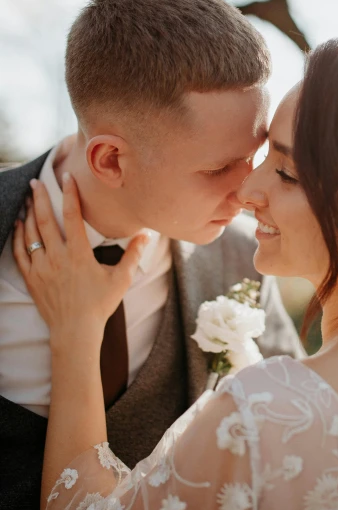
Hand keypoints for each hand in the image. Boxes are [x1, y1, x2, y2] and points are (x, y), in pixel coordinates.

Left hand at [13, 173, 147, 352]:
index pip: (73, 216)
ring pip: (31, 233)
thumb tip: (146, 235)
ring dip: (29, 213)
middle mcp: (57, 257)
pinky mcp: (32, 278)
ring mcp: (41, 268)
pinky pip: (20, 252)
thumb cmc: (99, 305)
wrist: (75, 332)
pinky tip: (20, 225)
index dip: (70, 194)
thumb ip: (133, 254)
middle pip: (45, 220)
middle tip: (36, 181)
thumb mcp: (121, 279)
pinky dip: (18, 236)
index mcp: (79, 254)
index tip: (66, 177)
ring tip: (29, 199)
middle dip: (40, 197)